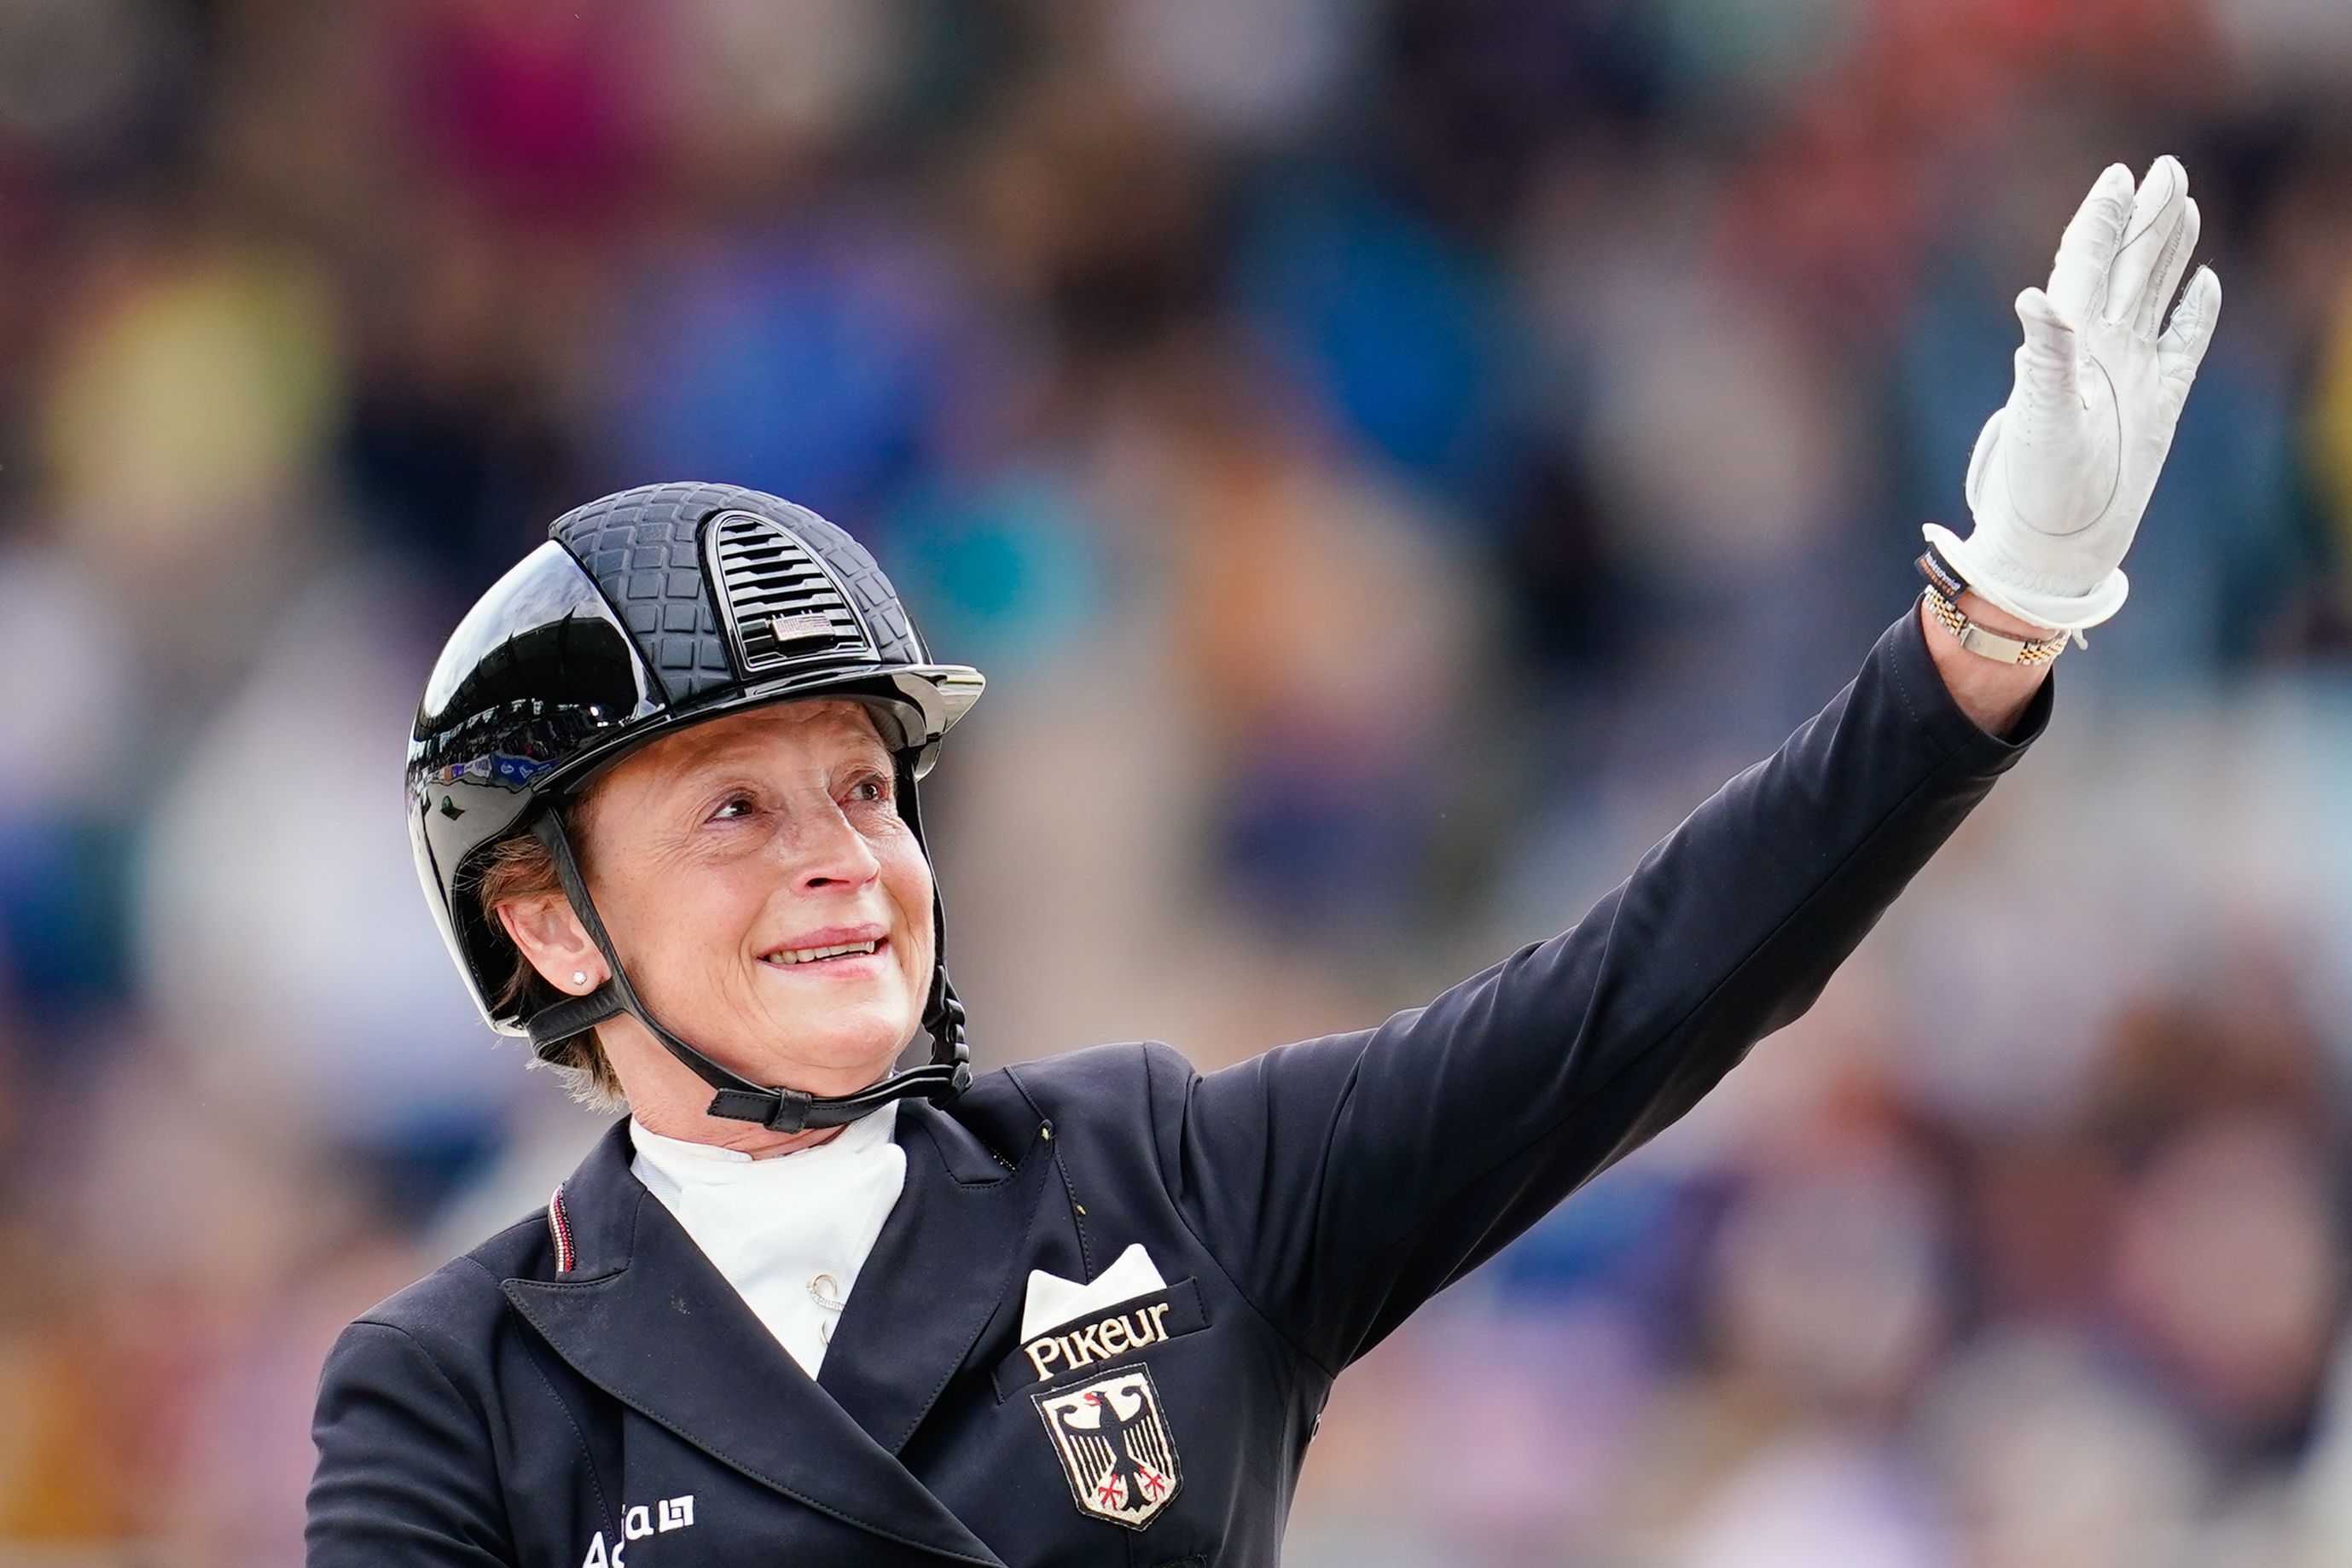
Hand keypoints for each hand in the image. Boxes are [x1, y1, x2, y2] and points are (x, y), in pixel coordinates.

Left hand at [1923, 156, 2221, 634]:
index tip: (2118, 175)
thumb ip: (2046, 354)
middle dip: (2146, 219)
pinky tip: (2207, 285)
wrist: (2055, 545)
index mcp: (2066, 346)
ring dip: (2170, 252)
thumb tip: (2035, 295)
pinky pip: (2184, 347)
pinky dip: (2196, 315)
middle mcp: (2098, 353)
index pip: (2086, 267)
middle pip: (2128, 269)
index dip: (2103, 221)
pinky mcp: (2158, 405)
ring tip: (2185, 205)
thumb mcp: (2038, 416)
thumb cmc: (2034, 487)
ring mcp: (2130, 376)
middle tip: (2166, 168)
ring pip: (2156, 295)